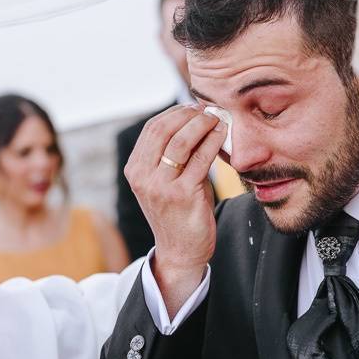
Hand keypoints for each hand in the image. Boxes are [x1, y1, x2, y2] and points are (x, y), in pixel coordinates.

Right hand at [124, 105, 226, 314]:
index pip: (152, 129)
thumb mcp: (167, 180)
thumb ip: (173, 154)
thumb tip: (196, 119)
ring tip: (217, 118)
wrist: (181, 251)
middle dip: (188, 114)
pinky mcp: (182, 195)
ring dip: (202, 124)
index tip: (195, 106)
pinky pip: (200, 159)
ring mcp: (160, 186)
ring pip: (180, 141)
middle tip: (208, 109)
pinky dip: (213, 142)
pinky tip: (223, 134)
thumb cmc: (179, 212)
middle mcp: (142, 176)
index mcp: (135, 169)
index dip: (175, 113)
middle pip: (163, 130)